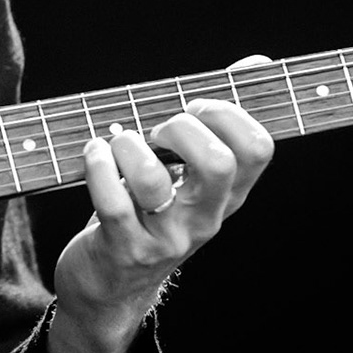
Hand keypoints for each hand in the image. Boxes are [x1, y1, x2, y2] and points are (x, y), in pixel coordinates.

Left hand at [47, 65, 272, 352]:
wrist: (111, 289)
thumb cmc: (151, 212)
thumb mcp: (190, 174)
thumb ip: (221, 117)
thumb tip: (259, 64)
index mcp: (228, 196)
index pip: (258, 149)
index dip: (227, 113)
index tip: (195, 107)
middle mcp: (205, 219)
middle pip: (218, 163)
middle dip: (182, 128)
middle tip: (158, 130)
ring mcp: (166, 237)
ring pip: (154, 180)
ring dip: (128, 145)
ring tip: (117, 143)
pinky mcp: (124, 249)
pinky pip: (112, 202)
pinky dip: (98, 166)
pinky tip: (93, 154)